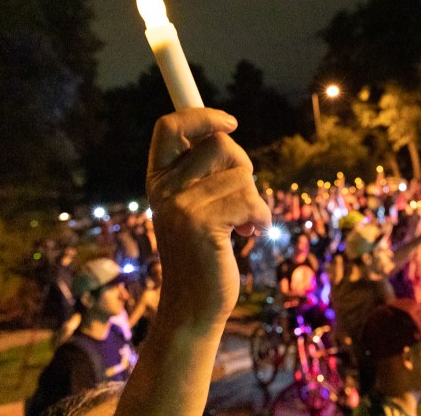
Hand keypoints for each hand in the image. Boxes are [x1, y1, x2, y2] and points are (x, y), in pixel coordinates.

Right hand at [146, 109, 271, 323]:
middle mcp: (164, 190)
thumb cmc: (204, 254)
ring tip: (244, 225)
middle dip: (244, 167)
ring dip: (255, 200)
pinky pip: (250, 200)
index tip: (230, 123)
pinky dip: (261, 217)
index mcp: (159, 180)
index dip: (202, 115)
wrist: (194, 306)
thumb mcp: (194, 209)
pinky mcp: (202, 225)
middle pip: (219, 144)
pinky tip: (250, 234)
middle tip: (243, 199)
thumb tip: (225, 132)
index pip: (169, 127)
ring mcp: (180, 207)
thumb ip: (202, 175)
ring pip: (242, 174)